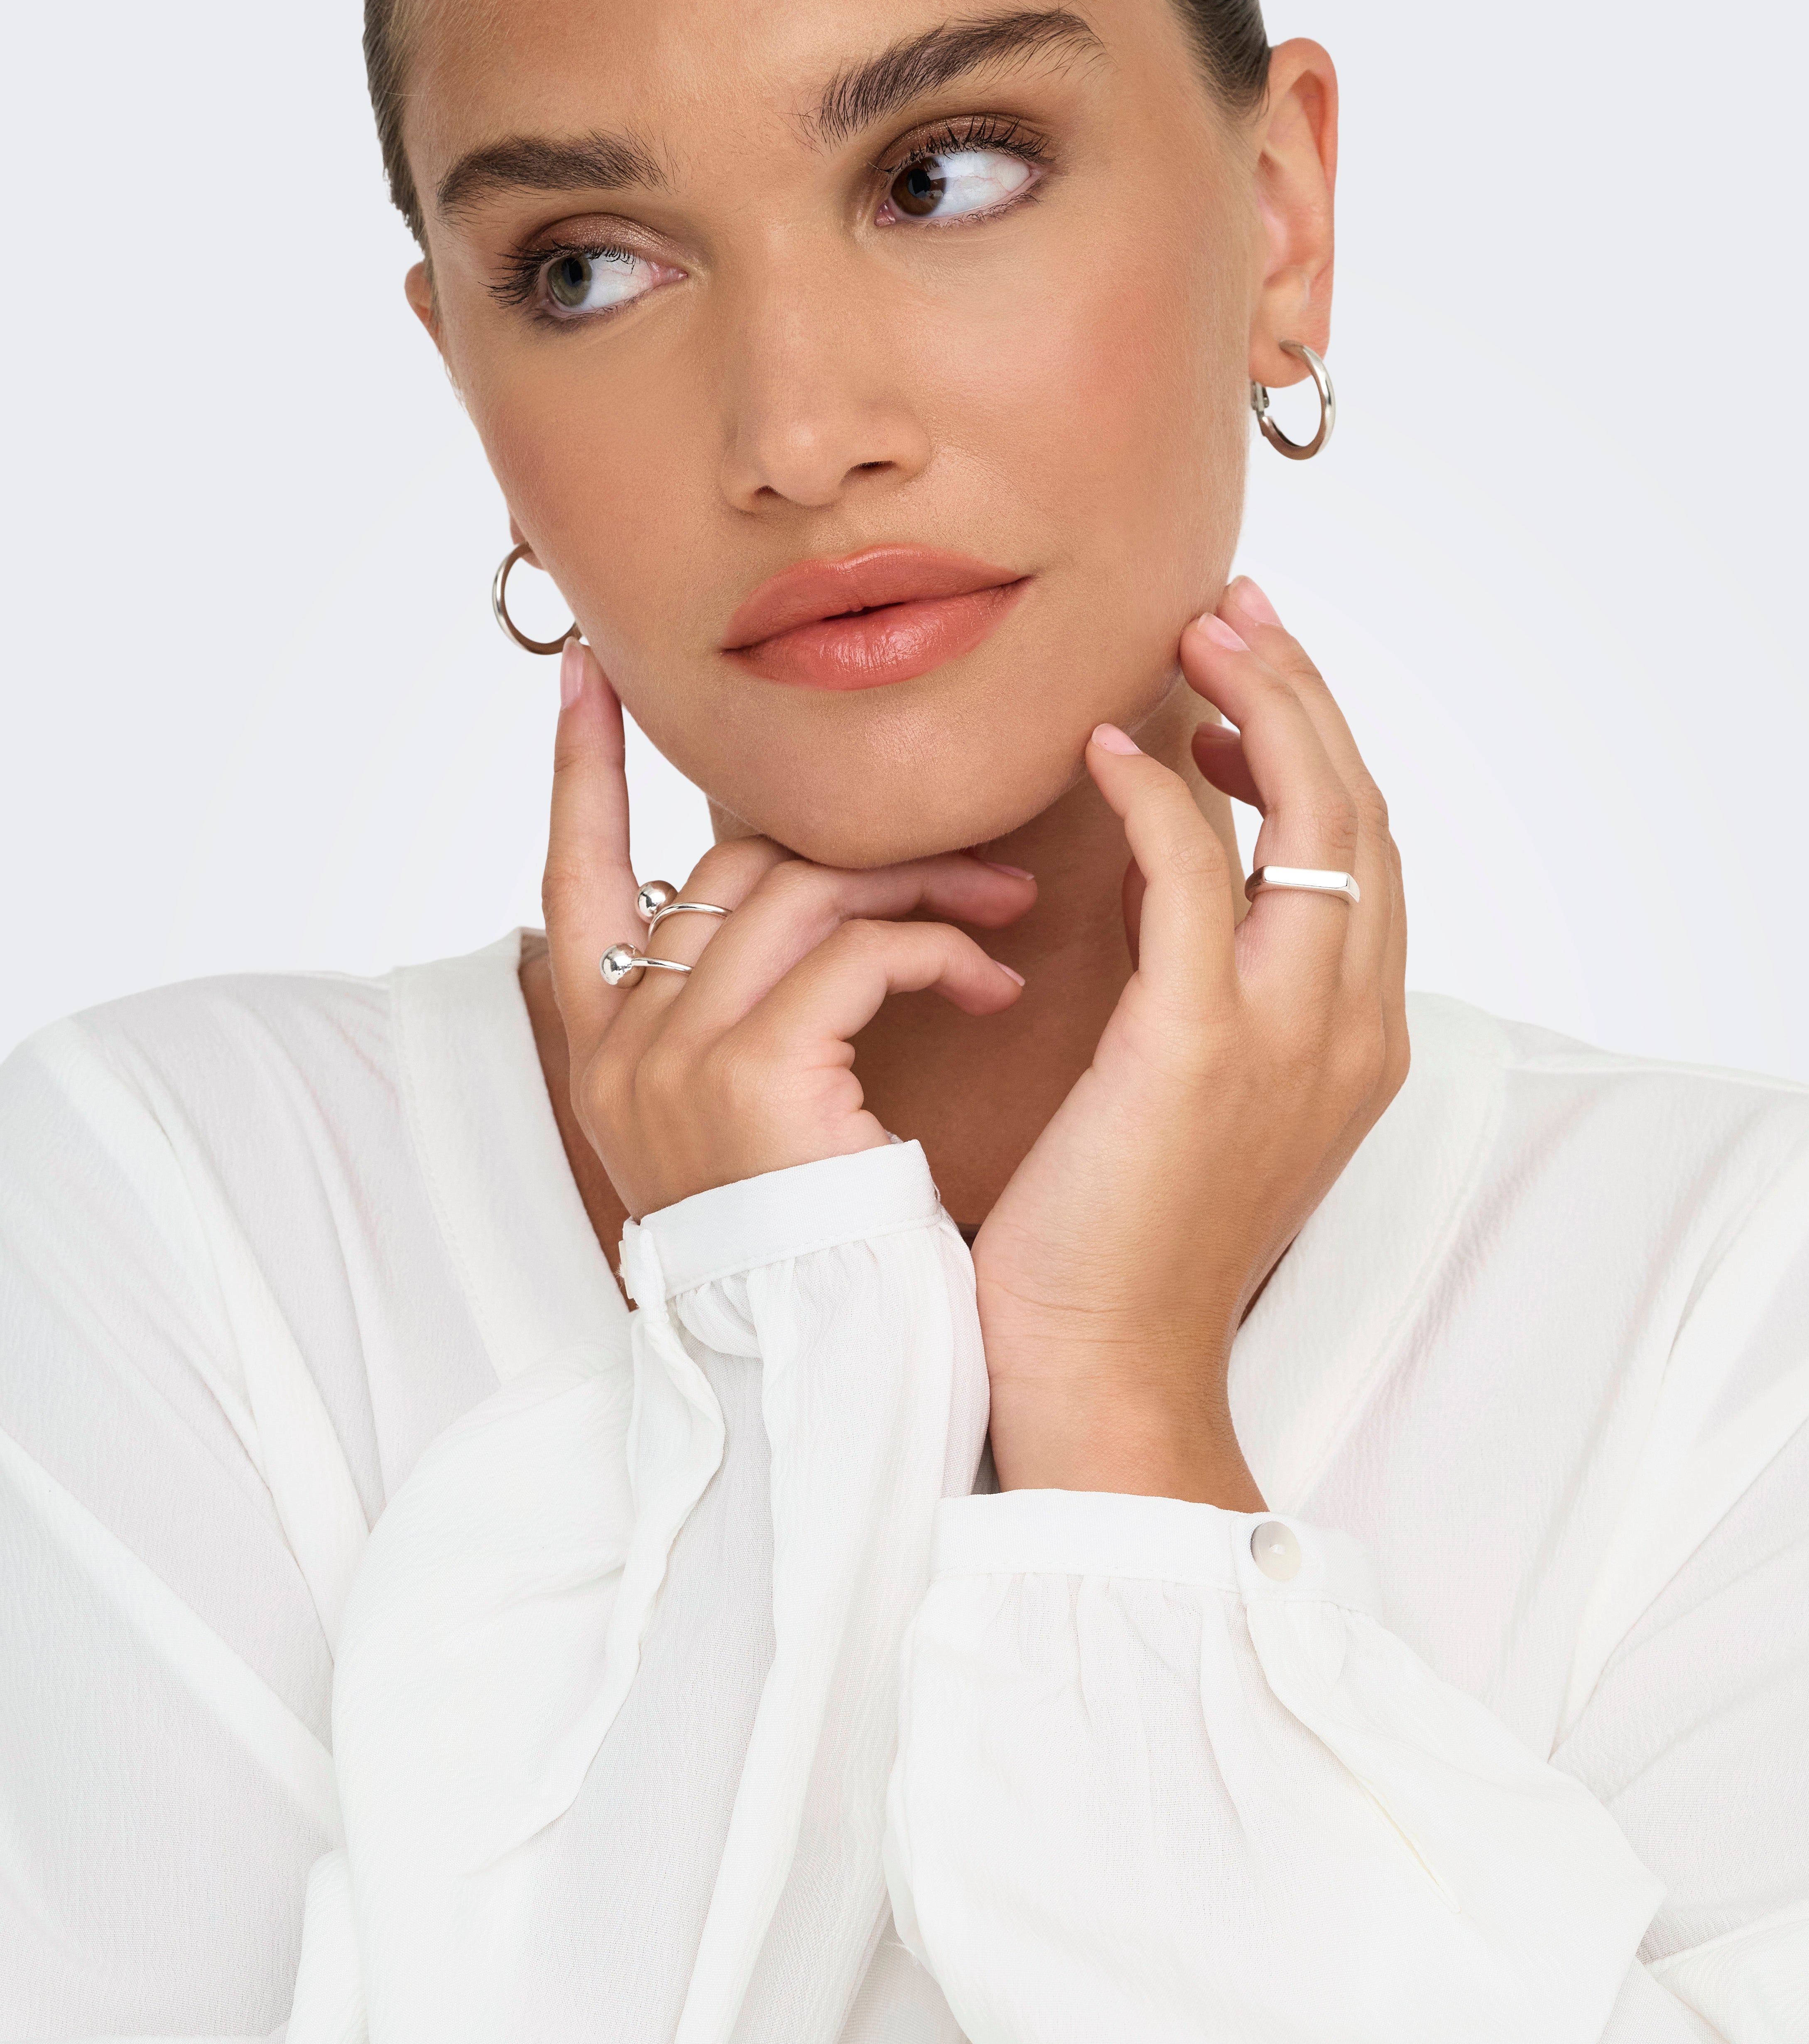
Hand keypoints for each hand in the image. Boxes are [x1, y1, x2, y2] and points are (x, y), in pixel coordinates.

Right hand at [541, 644, 1035, 1218]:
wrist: (851, 1367)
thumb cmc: (833, 1244)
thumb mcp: (760, 1117)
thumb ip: (749, 1015)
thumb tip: (797, 905)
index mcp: (610, 1057)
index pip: (569, 875)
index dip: (581, 772)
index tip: (589, 676)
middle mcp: (623, 1052)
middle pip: (727, 868)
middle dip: (859, 845)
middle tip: (975, 861)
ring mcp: (676, 1061)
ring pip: (800, 890)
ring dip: (922, 885)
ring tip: (1003, 914)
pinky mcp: (754, 1076)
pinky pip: (856, 952)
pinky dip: (937, 951)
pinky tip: (992, 986)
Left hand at [974, 577, 1406, 1504]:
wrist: (1109, 1370)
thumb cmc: (1125, 1242)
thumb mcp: (1190, 1091)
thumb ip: (1203, 982)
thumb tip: (1164, 875)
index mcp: (1358, 1038)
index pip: (1363, 850)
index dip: (1315, 746)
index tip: (1244, 679)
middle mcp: (1352, 1025)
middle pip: (1359, 808)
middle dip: (1300, 692)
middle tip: (1231, 612)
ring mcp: (1292, 1035)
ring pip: (1313, 817)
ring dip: (1257, 707)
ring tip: (1187, 642)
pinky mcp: (1203, 1046)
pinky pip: (1197, 874)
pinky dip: (1158, 797)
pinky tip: (1108, 751)